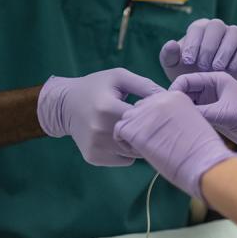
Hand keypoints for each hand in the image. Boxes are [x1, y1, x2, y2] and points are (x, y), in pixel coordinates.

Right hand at [37, 68, 163, 166]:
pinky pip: (124, 160)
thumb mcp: (119, 77)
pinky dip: (127, 152)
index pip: (143, 119)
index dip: (154, 116)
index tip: (159, 112)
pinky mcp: (93, 157)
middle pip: (140, 140)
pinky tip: (120, 138)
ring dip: (139, 144)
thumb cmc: (96, 87)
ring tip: (133, 129)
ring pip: (134, 154)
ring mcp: (96, 146)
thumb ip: (145, 85)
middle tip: (152, 124)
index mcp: (107, 108)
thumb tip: (171, 96)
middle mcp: (100, 130)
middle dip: (149, 133)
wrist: (65, 105)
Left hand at [114, 90, 236, 198]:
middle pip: (138, 109)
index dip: (152, 120)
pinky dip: (124, 142)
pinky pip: (120, 131)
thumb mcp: (191, 123)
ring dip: (132, 133)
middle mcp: (158, 99)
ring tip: (145, 149)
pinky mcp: (134, 128)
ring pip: (127, 119)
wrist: (204, 162)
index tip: (160, 135)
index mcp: (174, 95)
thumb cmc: (203, 151)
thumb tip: (160, 126)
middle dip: (140, 125)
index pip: (152, 103)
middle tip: (151, 143)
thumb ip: (174, 118)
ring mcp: (145, 112)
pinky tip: (138, 151)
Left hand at [160, 19, 236, 82]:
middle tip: (202, 66)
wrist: (204, 90)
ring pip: (234, 32)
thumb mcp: (172, 66)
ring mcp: (233, 38)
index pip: (198, 27)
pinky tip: (228, 71)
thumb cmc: (185, 73)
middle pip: (217, 26)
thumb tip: (172, 44)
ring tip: (216, 68)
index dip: (193, 43)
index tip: (189, 61)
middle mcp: (217, 29)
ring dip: (225, 50)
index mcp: (199, 28)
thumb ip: (168, 55)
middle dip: (209, 46)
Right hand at [171, 72, 236, 166]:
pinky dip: (189, 123)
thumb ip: (202, 113)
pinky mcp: (215, 118)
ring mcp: (213, 104)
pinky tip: (181, 132)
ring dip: (182, 114)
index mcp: (216, 79)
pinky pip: (196, 118)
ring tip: (171, 127)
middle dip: (175, 103)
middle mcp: (212, 90)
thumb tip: (178, 115)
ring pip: (189, 107)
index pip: (186, 80)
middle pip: (185, 93)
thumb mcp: (227, 114)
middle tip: (163, 118)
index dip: (173, 91)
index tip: (165, 106)